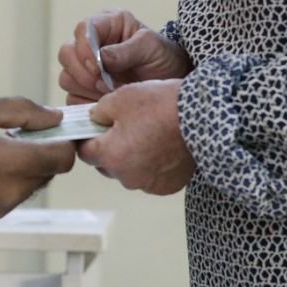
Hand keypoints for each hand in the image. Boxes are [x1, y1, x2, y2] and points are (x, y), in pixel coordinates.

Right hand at [0, 97, 75, 223]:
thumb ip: (21, 111)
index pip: (63, 158)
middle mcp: (10, 192)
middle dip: (42, 152)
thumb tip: (54, 118)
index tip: (53, 129)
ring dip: (24, 166)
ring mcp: (1, 208)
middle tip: (17, 133)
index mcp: (10, 163)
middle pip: (49, 172)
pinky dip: (8, 180)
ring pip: (32, 184)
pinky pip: (13, 195)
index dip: (65, 142)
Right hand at [58, 9, 192, 101]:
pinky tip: (106, 101)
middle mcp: (91, 44)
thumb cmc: (163, 57)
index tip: (99, 68)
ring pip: (66, 77)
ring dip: (86, 88)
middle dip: (83, 72)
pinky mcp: (85, 90)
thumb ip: (126, 50)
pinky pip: (72, 98)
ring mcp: (85, 68)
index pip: (82, 29)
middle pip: (66, 53)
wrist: (171, 81)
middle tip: (104, 83)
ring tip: (111, 91)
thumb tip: (101, 58)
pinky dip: (86, 102)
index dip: (85, 49)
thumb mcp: (151, 47)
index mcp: (106, 24)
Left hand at [77, 79, 194, 194]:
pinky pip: (150, 177)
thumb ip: (98, 113)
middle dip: (110, 148)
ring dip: (131, 159)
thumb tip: (93, 120)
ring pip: (129, 172)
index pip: (85, 152)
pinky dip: (151, 167)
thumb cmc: (159, 106)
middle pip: (107, 164)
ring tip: (146, 136)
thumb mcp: (119, 99)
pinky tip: (161, 148)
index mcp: (111, 156)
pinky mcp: (167, 187)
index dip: (87, 138)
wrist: (202, 118)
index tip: (93, 128)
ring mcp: (148, 184)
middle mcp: (127, 177)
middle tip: (123, 128)